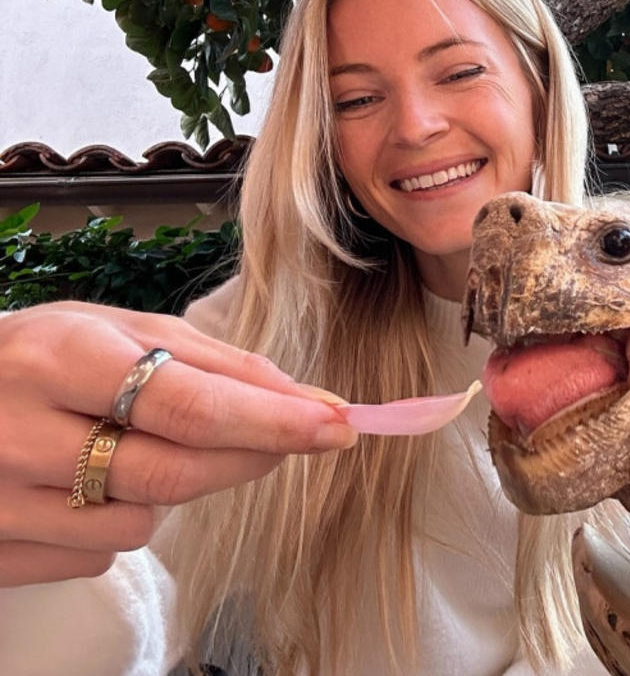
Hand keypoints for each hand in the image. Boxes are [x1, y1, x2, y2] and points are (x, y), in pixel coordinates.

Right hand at [0, 301, 356, 586]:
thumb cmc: (40, 356)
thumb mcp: (117, 332)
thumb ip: (217, 365)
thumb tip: (314, 403)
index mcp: (58, 357)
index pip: (189, 406)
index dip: (273, 423)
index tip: (339, 426)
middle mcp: (20, 433)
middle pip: (176, 475)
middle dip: (252, 457)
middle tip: (297, 437)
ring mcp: (0, 503)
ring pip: (140, 524)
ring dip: (170, 490)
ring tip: (132, 444)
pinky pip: (97, 555)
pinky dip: (115, 522)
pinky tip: (83, 482)